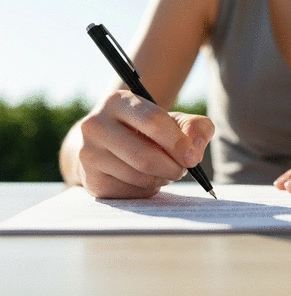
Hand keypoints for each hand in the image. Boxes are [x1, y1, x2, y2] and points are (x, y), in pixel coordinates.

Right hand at [77, 90, 214, 198]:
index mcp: (117, 101)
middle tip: (182, 169)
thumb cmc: (147, 130)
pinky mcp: (91, 181)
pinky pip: (131, 193)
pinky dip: (148, 190)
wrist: (111, 143)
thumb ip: (194, 127)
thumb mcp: (172, 120)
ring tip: (164, 171)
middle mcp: (96, 125)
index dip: (178, 143)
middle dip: (172, 167)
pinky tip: (146, 179)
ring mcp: (89, 154)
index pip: (153, 121)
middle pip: (145, 157)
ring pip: (139, 177)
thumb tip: (196, 149)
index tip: (193, 158)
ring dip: (162, 179)